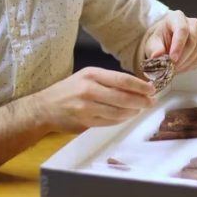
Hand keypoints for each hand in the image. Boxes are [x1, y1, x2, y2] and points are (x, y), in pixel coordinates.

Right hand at [34, 67, 155, 132]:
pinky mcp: (85, 122)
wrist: (44, 107)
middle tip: (151, 102)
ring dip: (133, 112)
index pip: (122, 80)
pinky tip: (126, 116)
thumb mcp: (86, 76)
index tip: (151, 89)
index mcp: (91, 74)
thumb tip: (135, 85)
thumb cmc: (68, 89)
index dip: (140, 86)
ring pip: (118, 112)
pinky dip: (121, 120)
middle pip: (123, 97)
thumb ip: (108, 80)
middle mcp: (89, 90)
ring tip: (139, 110)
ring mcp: (86, 107)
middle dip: (141, 101)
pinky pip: (110, 122)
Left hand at [143, 10, 196, 72]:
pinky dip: (193, 64)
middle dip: (182, 56)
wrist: (165, 43)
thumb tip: (157, 55)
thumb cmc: (160, 40)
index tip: (172, 58)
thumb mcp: (153, 43)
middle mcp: (192, 23)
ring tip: (175, 68)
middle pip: (192, 39)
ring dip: (187, 62)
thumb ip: (155, 49)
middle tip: (173, 67)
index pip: (182, 29)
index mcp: (177, 17)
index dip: (178, 45)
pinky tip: (183, 67)